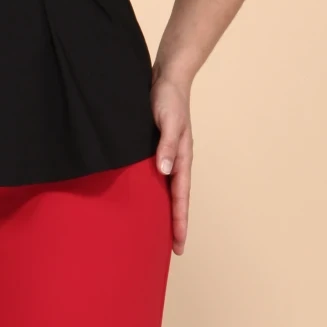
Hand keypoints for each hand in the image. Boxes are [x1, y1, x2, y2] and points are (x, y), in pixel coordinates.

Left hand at [151, 72, 192, 254]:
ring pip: (166, 190)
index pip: (180, 197)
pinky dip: (153, 193)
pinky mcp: (156, 149)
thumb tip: (165, 171)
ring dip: (164, 211)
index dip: (180, 222)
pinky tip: (144, 201)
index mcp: (182, 158)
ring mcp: (167, 156)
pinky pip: (155, 178)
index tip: (179, 245)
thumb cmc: (168, 97)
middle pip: (176, 199)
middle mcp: (176, 161)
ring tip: (158, 233)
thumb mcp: (168, 120)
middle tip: (173, 250)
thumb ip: (167, 145)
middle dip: (175, 225)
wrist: (167, 76)